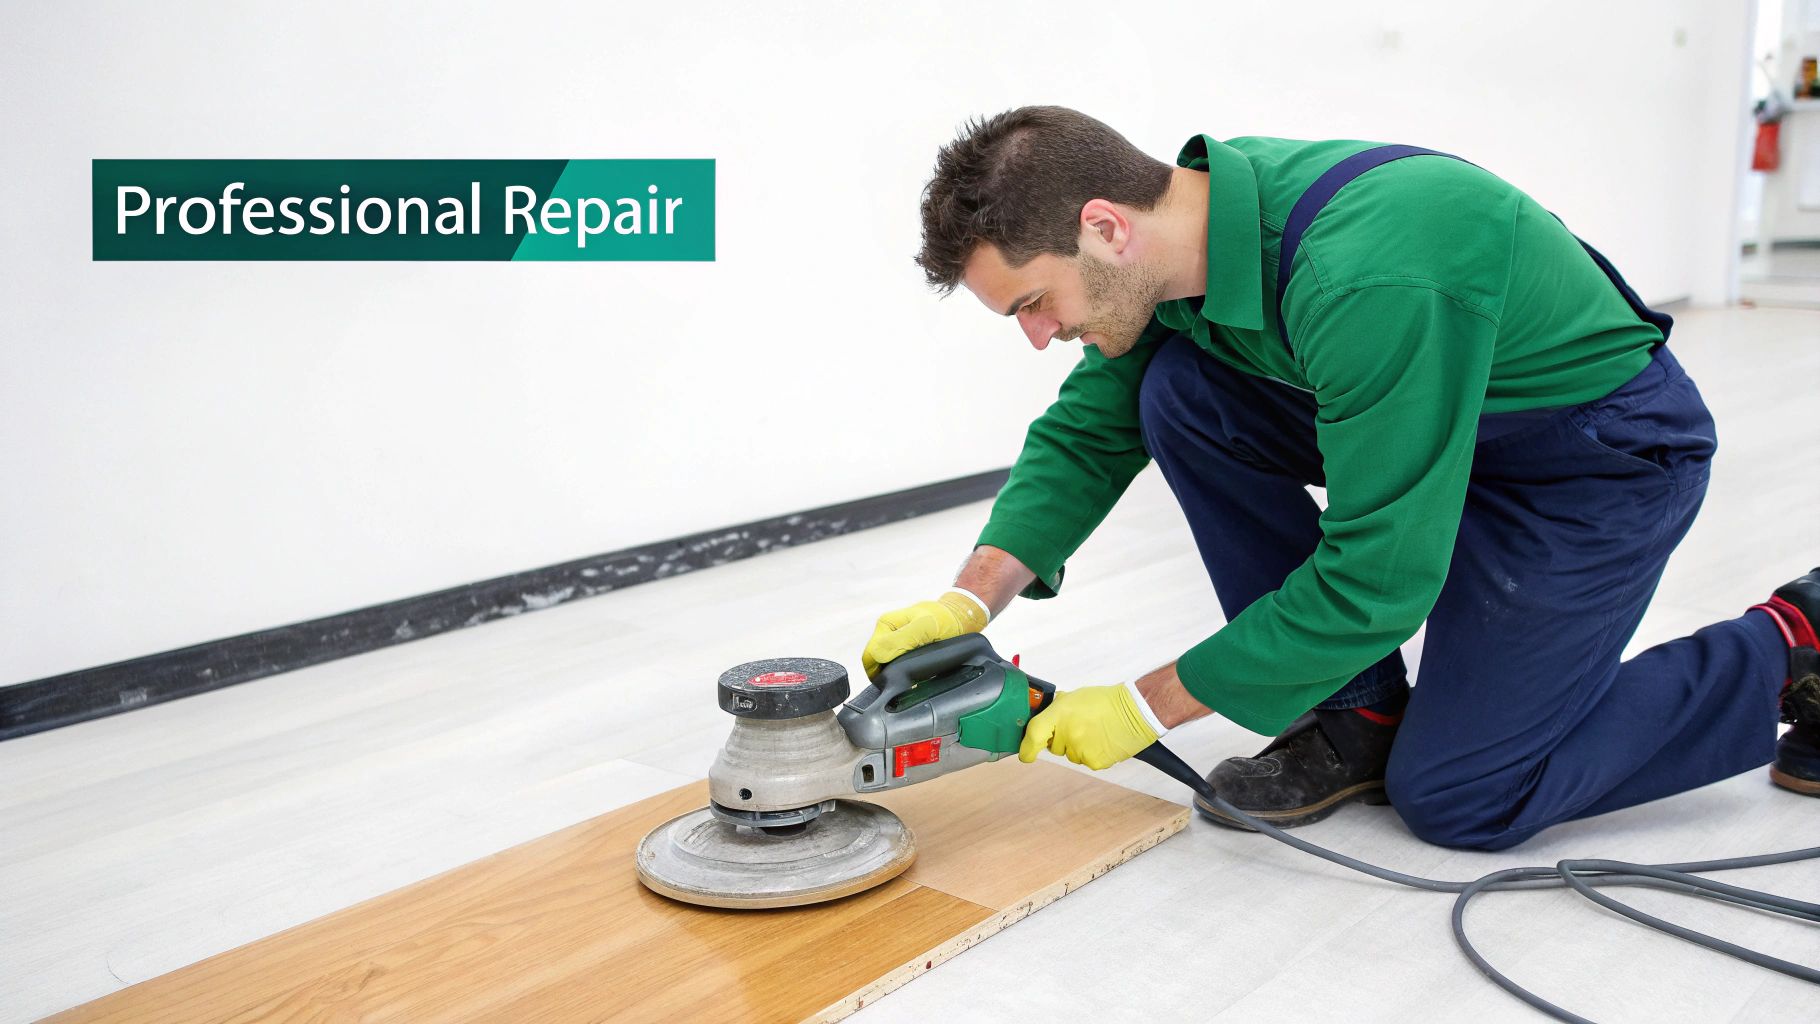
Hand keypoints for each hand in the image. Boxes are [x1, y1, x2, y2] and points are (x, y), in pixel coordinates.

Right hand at [861, 590, 988, 677]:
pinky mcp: (902, 648)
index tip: (897, 680)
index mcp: (885, 624)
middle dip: (886, 675)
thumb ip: (901, 639)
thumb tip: (879, 655)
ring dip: (896, 675)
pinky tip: (916, 676)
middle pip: (874, 663)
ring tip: (913, 679)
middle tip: (906, 681)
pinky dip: (903, 674)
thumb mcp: (925, 626)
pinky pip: (895, 666)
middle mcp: (886, 632)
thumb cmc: (944, 619)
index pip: (870, 656)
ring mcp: (893, 641)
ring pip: (884, 666)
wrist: (958, 617)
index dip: (878, 671)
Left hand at [1018, 683, 1158, 769]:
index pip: (1033, 734)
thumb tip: (1048, 718)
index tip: (1026, 754)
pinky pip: (1086, 761)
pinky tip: (1103, 741)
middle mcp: (1067, 733)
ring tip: (1096, 732)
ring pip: (1071, 755)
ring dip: (1079, 747)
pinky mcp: (1094, 762)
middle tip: (1079, 727)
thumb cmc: (1107, 702)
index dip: (1027, 748)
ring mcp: (1080, 750)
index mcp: (1059, 714)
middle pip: (1054, 747)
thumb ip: (1058, 709)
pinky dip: (1093, 754)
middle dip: (1062, 739)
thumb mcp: (1075, 697)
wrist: (1135, 712)